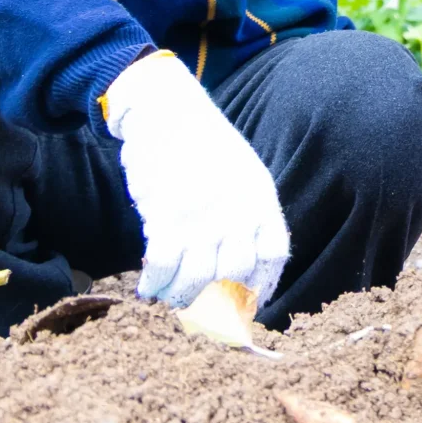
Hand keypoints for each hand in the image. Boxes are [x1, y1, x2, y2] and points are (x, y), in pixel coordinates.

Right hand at [102, 52, 288, 308]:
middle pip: (235, 275)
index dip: (262, 287)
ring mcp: (203, 214)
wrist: (165, 109)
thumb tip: (238, 265)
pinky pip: (163, 265)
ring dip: (182, 299)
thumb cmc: (201, 144)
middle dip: (217, 303)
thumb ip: (247, 213)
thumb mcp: (242, 171)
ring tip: (171, 301)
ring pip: (197, 278)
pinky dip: (154, 284)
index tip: (247, 306)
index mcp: (261, 197)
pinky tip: (147, 289)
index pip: (274, 255)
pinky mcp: (166, 214)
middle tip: (200, 314)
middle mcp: (237, 209)